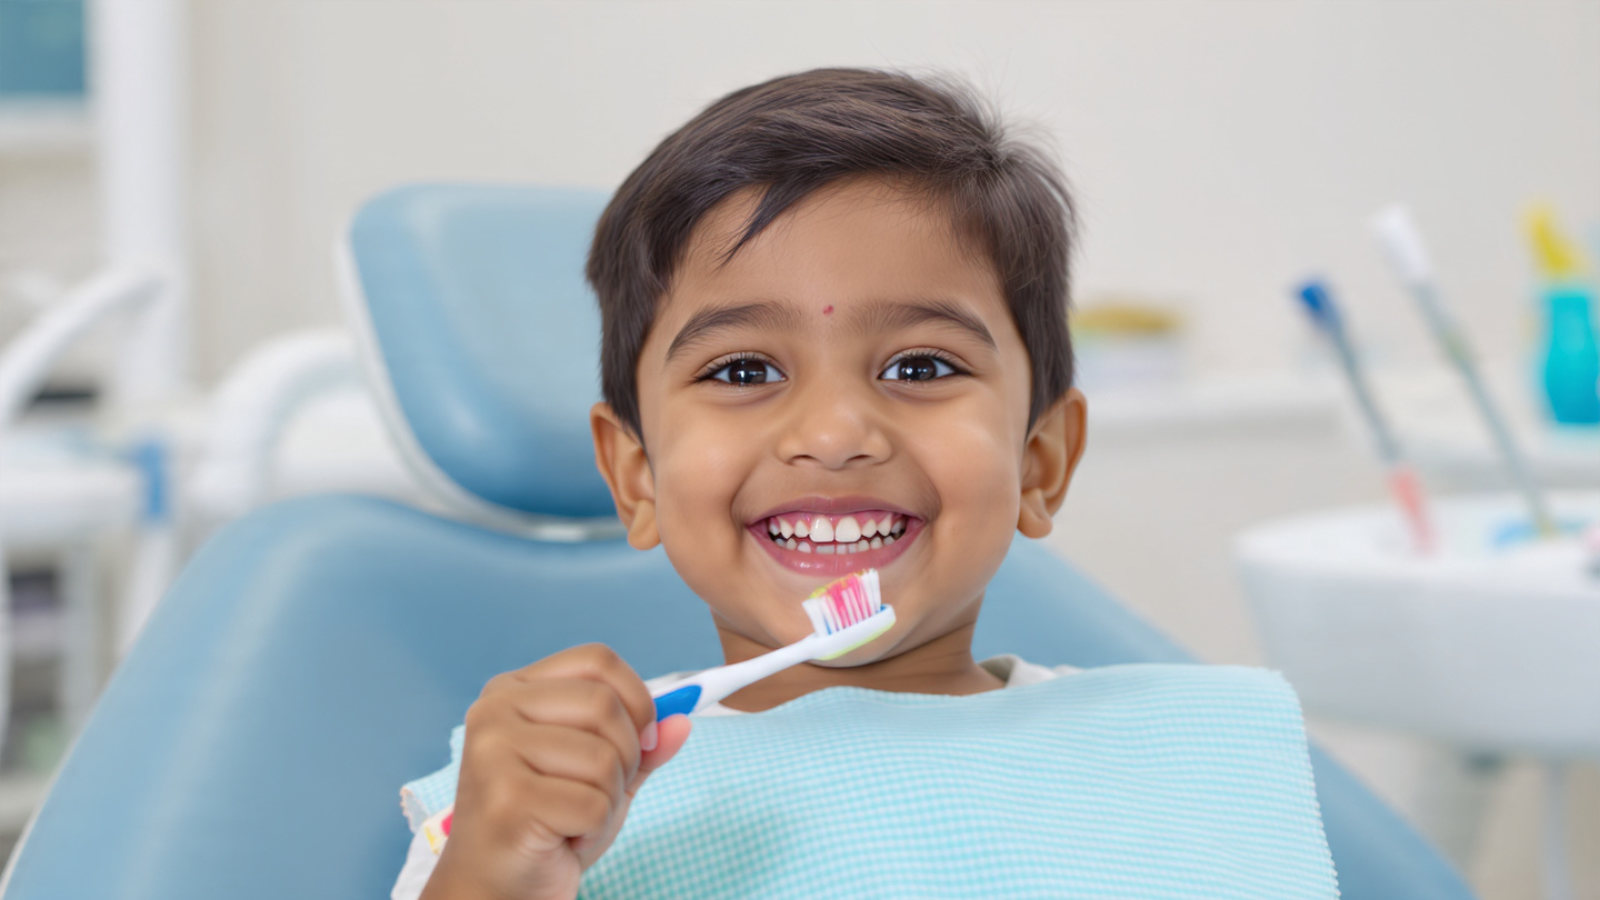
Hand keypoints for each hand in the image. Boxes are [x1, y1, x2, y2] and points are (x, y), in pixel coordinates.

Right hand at [420, 644, 692, 899]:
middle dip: (627, 756)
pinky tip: (563, 841)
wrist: (494, 888)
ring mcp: (494, 752)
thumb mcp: (600, 776)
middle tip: (602, 792)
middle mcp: (495, 711)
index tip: (645, 739)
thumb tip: (682, 720)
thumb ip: (640, 745)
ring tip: (574, 820)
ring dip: (608, 801)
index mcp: (514, 691)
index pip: (598, 660)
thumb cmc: (545, 827)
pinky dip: (593, 831)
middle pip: (605, 705)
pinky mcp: (506, 798)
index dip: (637, 697)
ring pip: (603, 758)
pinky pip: (593, 804)